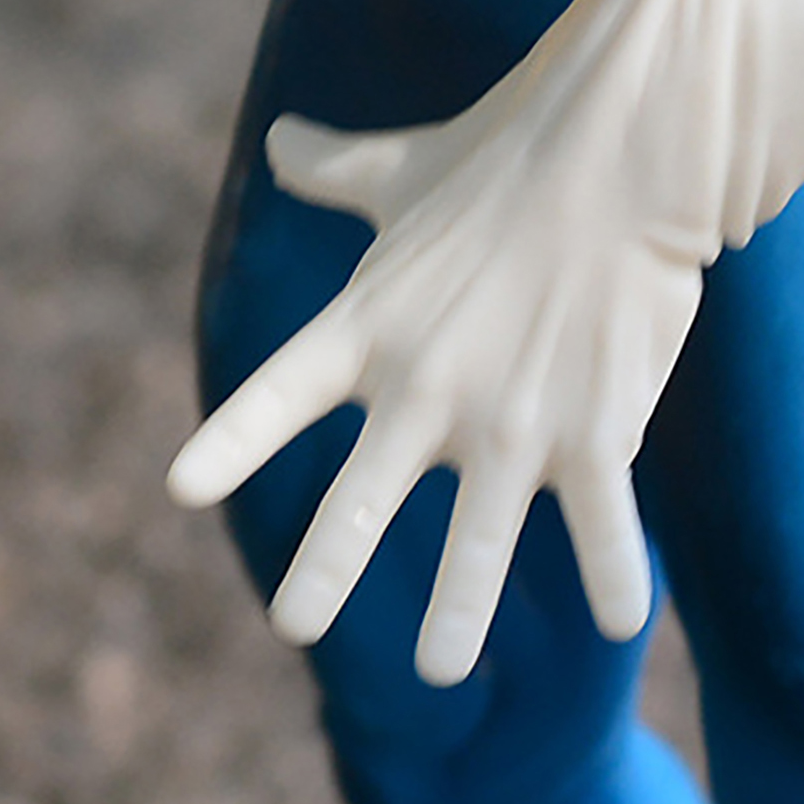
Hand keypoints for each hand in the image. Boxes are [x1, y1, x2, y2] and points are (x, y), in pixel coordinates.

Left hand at [168, 0, 803, 685]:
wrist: (617, 153)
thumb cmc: (506, 153)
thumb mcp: (404, 165)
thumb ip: (336, 168)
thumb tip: (279, 137)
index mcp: (370, 327)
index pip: (279, 393)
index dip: (233, 442)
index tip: (181, 489)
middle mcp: (426, 388)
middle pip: (357, 503)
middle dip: (325, 568)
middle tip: (295, 620)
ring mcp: (510, 421)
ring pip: (474, 548)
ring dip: (457, 611)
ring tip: (441, 666)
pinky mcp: (593, 431)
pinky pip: (600, 526)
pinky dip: (614, 576)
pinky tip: (622, 621)